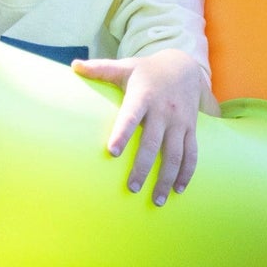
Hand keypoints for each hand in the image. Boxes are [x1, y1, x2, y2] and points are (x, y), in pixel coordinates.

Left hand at [72, 49, 208, 204]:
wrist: (184, 66)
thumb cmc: (147, 71)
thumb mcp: (125, 66)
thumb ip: (100, 69)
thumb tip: (73, 66)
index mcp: (144, 96)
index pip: (131, 116)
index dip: (122, 133)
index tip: (111, 152)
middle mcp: (164, 110)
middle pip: (153, 143)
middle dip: (143, 168)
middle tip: (132, 188)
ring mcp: (180, 121)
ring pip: (175, 154)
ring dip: (166, 178)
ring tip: (156, 200)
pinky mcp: (191, 129)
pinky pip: (192, 153)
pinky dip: (186, 173)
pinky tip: (178, 190)